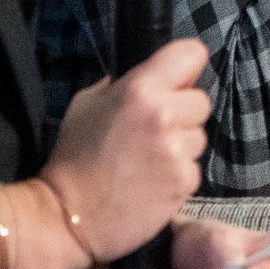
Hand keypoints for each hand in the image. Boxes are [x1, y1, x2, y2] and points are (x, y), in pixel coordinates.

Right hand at [38, 38, 211, 263]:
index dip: (186, 67)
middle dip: (183, 113)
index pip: (192, 53)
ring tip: (149, 160)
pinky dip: (178, 174)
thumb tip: (152, 76)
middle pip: (201, 100)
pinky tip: (153, 182)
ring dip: (181, 145)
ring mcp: (176, 149)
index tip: (176, 81)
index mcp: (141, 88)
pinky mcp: (184, 180)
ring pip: (199, 136)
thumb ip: (124, 85)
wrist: (68, 215)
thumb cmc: (75, 157)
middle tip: (155, 130)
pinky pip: (194, 167)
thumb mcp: (88, 103)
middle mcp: (164, 114)